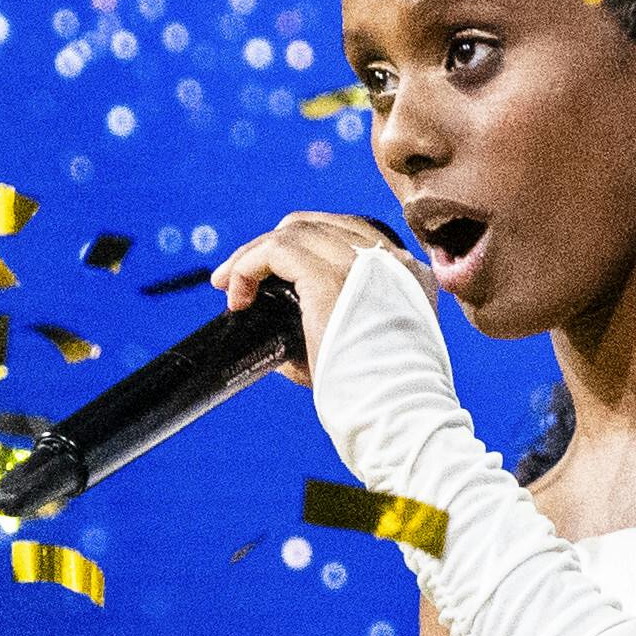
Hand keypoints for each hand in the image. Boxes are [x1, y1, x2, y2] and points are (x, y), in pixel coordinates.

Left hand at [206, 210, 417, 382]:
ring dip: (252, 255)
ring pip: (294, 232)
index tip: (272, 273)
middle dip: (271, 245)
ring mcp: (362, 261)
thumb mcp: (356, 347)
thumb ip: (327, 328)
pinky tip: (237, 297)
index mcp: (407, 273)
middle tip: (237, 276)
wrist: (394, 409)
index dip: (302, 245)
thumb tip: (278, 336)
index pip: (348, 234)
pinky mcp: (331, 275)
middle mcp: (390, 258)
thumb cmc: (375, 393)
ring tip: (227, 285)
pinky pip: (276, 250)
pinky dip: (248, 267)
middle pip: (316, 226)